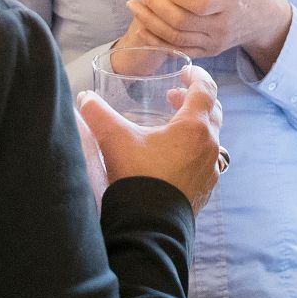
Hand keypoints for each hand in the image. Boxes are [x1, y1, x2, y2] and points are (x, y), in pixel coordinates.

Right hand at [77, 66, 222, 213]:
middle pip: (212, 112)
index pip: (206, 90)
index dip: (197, 76)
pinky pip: (206, 162)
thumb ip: (97, 113)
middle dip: (193, 100)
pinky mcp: (205, 189)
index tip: (185, 72)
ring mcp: (210, 170)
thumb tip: (84, 98)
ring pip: (210, 139)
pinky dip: (194, 151)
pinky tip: (172, 159)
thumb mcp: (113, 139)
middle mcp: (209, 146)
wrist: (149, 224)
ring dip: (194, 127)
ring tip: (171, 129)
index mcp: (194, 127)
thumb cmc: (137, 177)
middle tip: (173, 97)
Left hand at [126, 0, 292, 70]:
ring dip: (149, 22)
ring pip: (175, 38)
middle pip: (181, 21)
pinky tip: (143, 25)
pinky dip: (156, 40)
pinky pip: (178, 50)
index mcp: (232, 1)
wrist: (263, 17)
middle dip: (155, 5)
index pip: (199, 2)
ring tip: (135, 5)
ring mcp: (215, 42)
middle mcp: (224, 26)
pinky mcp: (208, 52)